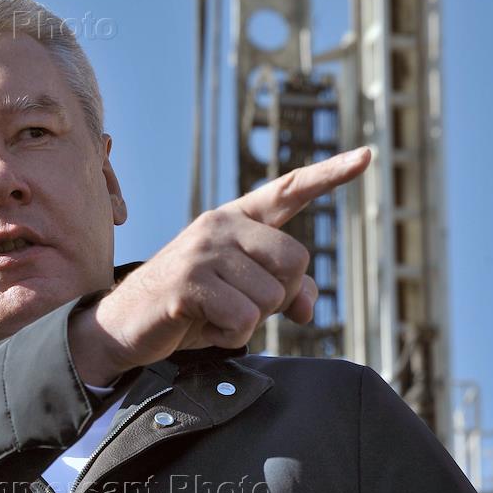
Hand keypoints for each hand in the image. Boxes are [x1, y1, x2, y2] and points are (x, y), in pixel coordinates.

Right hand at [68, 147, 371, 384]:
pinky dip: (232, 336)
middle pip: (296, 261)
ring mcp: (204, 251)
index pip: (289, 189)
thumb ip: (282, 293)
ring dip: (251, 322)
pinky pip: (243, 318)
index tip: (367, 157)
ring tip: (216, 317)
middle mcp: (221, 225)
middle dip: (280, 298)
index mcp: (236, 220)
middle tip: (243, 308)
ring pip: (271, 297)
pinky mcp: (189, 282)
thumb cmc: (186, 309)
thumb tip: (311, 307)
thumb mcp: (239, 297)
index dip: (330, 175)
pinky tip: (206, 328)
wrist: (125, 326)